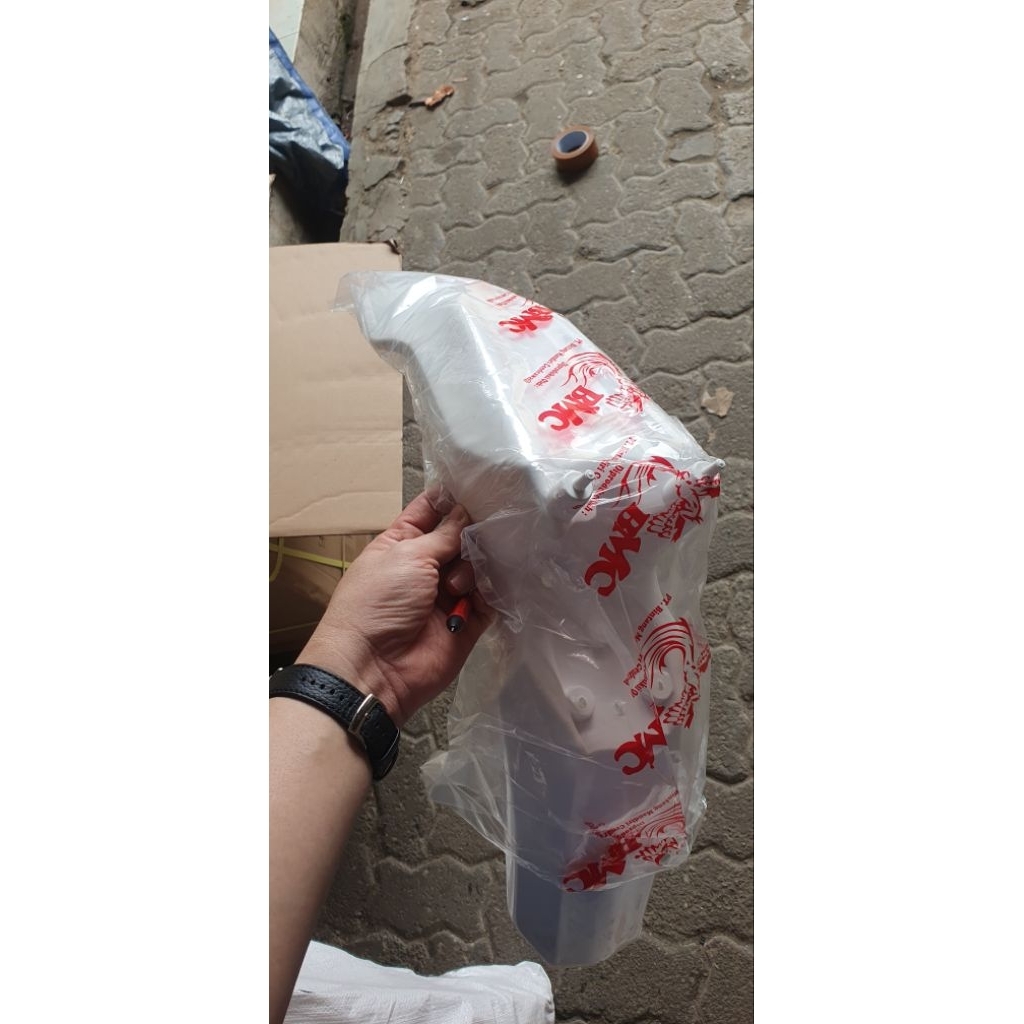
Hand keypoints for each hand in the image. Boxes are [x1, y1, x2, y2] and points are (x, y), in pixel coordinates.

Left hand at [298, 488, 492, 725]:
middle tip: (480, 532)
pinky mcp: (467, 622)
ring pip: (479, 566)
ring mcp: (448, 594)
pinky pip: (490, 599)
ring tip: (455, 587)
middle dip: (473, 533)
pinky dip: (491, 593)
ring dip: (473, 569)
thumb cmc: (377, 603)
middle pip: (463, 536)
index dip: (453, 498)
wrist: (374, 667)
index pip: (432, 511)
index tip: (480, 486)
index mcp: (403, 543)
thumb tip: (467, 511)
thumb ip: (444, 534)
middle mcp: (427, 566)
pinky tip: (483, 591)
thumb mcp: (407, 556)